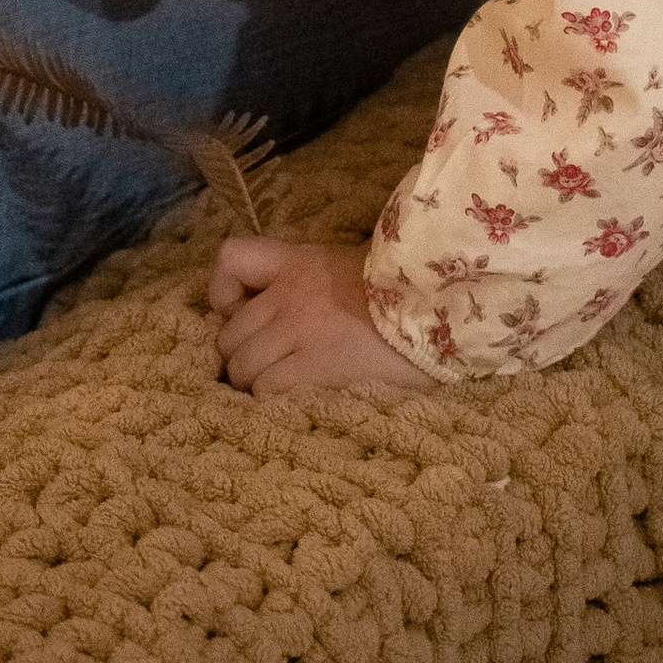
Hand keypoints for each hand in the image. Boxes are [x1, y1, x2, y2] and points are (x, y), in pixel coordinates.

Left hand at [207, 234, 426, 394]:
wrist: (437, 308)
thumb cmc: (399, 293)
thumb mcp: (347, 268)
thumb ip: (310, 285)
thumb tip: (284, 315)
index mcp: (295, 264)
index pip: (230, 259)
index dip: (225, 292)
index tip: (243, 312)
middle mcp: (287, 296)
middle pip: (229, 335)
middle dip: (241, 356)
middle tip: (267, 369)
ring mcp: (297, 332)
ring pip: (242, 368)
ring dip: (255, 385)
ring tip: (282, 392)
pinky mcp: (313, 368)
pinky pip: (266, 390)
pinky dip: (273, 402)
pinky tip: (296, 403)